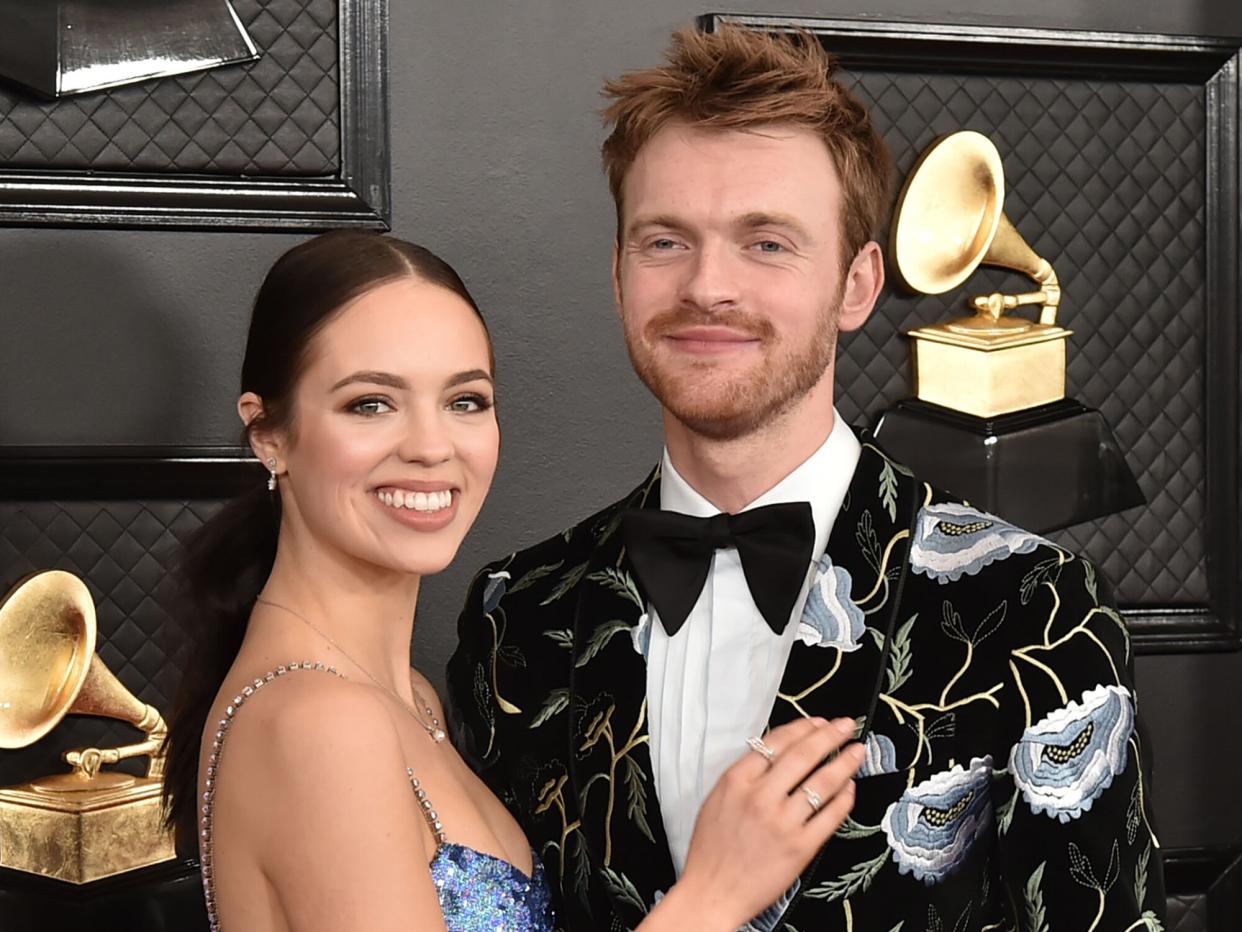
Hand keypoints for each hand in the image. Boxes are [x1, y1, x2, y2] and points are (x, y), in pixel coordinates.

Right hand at [669, 716, 863, 929]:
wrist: (712, 892)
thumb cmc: (711, 849)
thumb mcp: (717, 799)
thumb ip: (745, 775)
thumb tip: (777, 752)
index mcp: (737, 781)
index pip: (776, 742)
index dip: (803, 728)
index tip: (819, 722)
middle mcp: (761, 798)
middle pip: (803, 755)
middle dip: (830, 736)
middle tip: (846, 726)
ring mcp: (783, 823)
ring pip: (822, 783)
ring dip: (844, 763)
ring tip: (857, 752)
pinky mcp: (801, 847)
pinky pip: (830, 815)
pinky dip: (844, 798)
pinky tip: (850, 788)